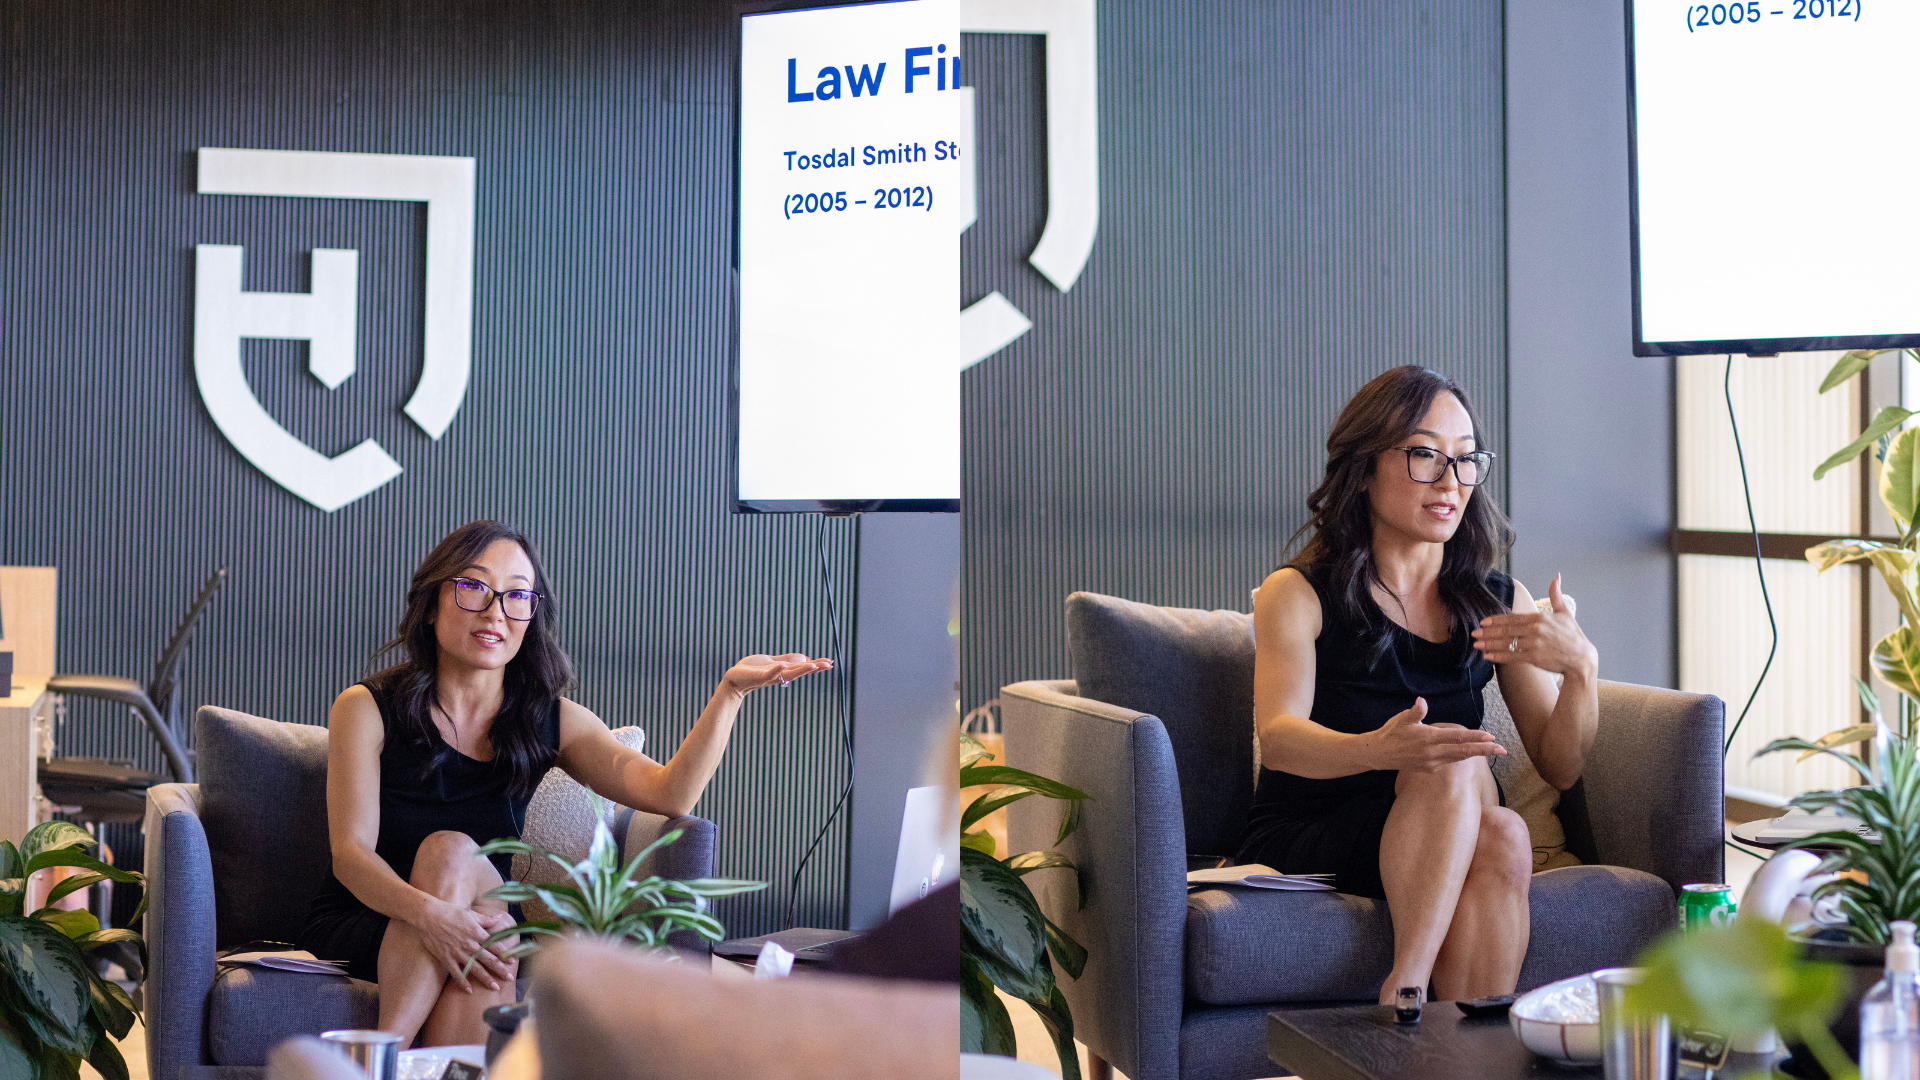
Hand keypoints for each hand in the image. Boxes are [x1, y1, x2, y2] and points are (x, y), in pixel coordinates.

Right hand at [416, 898, 514, 992]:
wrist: (429, 916)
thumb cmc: (451, 912)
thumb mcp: (471, 914)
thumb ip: (486, 919)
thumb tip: (500, 918)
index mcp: (477, 933)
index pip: (495, 946)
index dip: (505, 954)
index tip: (513, 962)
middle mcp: (470, 945)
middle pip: (488, 959)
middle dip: (500, 969)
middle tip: (510, 978)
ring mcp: (458, 953)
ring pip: (475, 969)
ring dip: (486, 978)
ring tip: (495, 987)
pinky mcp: (447, 959)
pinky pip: (456, 973)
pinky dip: (463, 982)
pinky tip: (469, 991)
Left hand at [721, 653, 833, 695]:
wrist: (734, 679)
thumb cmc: (752, 670)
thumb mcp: (772, 661)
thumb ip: (787, 660)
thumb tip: (805, 658)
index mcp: (783, 671)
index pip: (802, 667)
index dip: (816, 665)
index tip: (830, 663)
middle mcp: (779, 675)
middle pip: (799, 671)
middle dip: (814, 667)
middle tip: (828, 665)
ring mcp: (769, 677)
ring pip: (787, 674)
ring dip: (800, 669)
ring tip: (813, 665)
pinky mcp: (758, 677)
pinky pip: (768, 675)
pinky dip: (775, 671)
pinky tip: (782, 665)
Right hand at [1364, 697, 1505, 771]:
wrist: (1378, 754)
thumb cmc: (1391, 733)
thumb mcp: (1402, 719)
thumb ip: (1415, 711)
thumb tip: (1422, 701)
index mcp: (1428, 738)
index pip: (1457, 738)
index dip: (1475, 738)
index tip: (1491, 737)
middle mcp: (1433, 753)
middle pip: (1464, 752)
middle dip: (1484, 750)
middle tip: (1502, 750)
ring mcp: (1431, 763)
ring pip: (1459, 758)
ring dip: (1477, 755)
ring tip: (1492, 751)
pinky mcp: (1429, 768)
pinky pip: (1450, 761)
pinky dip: (1463, 758)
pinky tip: (1470, 754)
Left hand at [1470, 574, 1597, 678]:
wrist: (1582, 659)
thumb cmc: (1573, 636)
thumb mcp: (1565, 613)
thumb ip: (1556, 595)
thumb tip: (1557, 576)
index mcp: (1540, 618)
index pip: (1513, 618)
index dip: (1496, 620)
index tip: (1483, 622)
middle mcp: (1535, 630)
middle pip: (1506, 630)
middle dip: (1488, 632)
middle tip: (1474, 633)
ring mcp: (1534, 644)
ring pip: (1506, 643)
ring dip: (1489, 643)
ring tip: (1477, 644)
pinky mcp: (1534, 658)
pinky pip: (1512, 656)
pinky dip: (1498, 656)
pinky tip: (1487, 656)